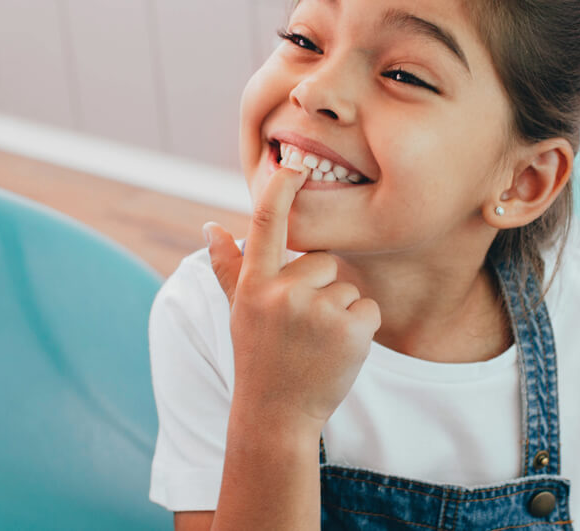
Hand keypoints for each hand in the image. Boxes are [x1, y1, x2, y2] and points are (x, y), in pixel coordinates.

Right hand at [204, 166, 380, 432]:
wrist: (277, 416)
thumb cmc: (259, 357)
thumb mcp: (238, 311)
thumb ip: (228, 267)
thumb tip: (210, 226)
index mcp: (254, 284)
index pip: (265, 223)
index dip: (280, 188)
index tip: (292, 163)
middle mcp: (283, 293)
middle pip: (323, 260)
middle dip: (320, 288)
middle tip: (301, 328)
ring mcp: (317, 311)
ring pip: (347, 287)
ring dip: (340, 312)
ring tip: (316, 343)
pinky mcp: (350, 330)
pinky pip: (368, 308)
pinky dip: (361, 329)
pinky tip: (337, 352)